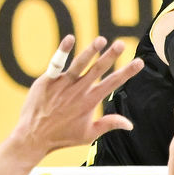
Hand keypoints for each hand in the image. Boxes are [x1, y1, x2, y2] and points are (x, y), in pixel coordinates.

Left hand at [10, 36, 142, 155]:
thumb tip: (130, 124)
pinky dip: (63, 50)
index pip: (113, 84)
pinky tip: (70, 38)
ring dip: (91, 51)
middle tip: (122, 43)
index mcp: (89, 102)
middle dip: (111, 56)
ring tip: (101, 40)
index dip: (127, 72)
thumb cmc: (62, 136)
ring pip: (79, 64)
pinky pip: (57, 63)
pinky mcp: (48, 80)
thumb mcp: (88, 134)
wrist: (34, 136)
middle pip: (98, 70)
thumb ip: (109, 124)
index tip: (139, 62)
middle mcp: (78, 91)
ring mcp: (62, 84)